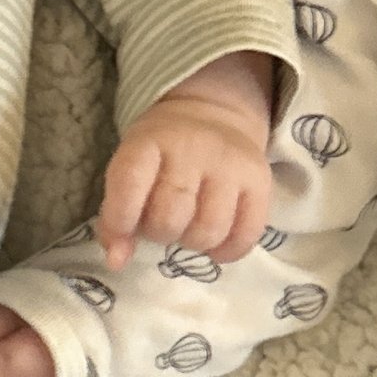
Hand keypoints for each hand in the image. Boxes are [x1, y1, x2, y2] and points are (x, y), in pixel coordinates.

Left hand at [96, 49, 274, 270]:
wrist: (214, 115)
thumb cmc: (162, 154)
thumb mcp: (131, 168)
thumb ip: (117, 214)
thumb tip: (116, 261)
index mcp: (149, 141)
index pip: (129, 182)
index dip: (120, 219)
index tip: (121, 235)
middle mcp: (192, 148)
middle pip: (169, 217)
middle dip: (160, 233)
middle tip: (162, 224)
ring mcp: (230, 164)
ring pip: (208, 230)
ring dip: (193, 243)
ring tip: (188, 230)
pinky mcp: (260, 180)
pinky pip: (246, 235)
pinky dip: (227, 252)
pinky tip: (215, 244)